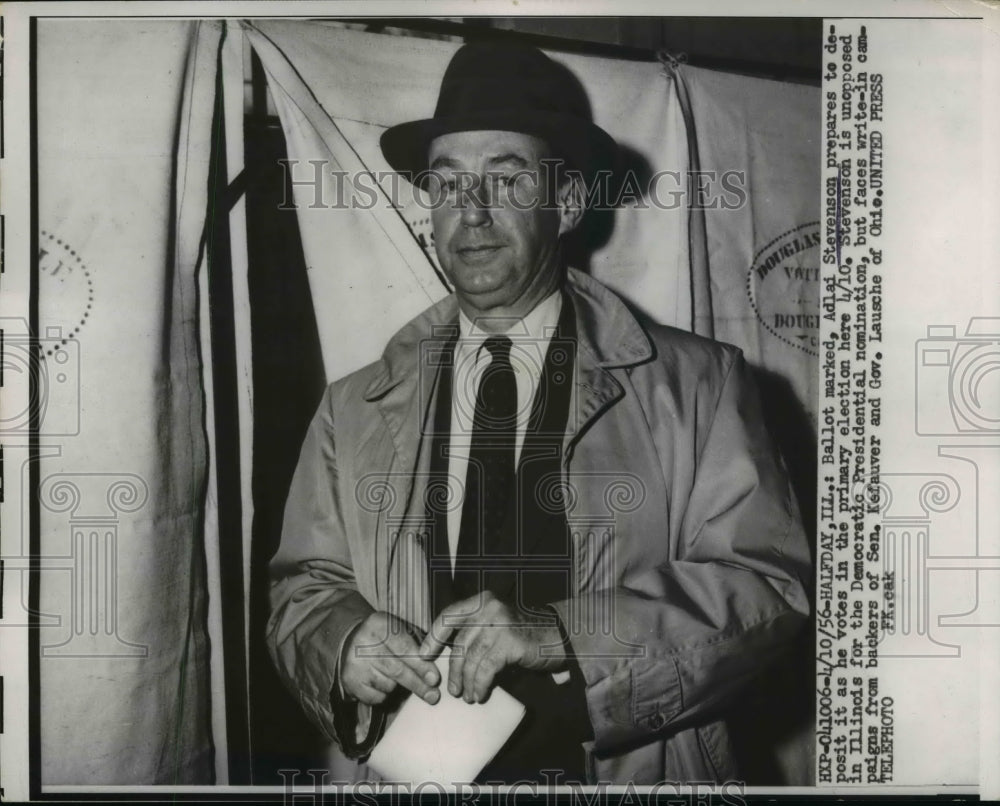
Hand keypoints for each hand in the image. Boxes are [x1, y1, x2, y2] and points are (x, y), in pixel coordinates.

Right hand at [340, 611, 440, 706]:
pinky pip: (376, 696)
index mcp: (380, 623)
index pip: (404, 647)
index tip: (434, 678)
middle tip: (433, 695)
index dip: (421, 665)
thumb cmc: (386, 637)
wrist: (352, 641)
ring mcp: (354, 663)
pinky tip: (384, 683)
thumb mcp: (402, 630)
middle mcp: (363, 642)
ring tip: (401, 680)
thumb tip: (435, 669)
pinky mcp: (349, 681)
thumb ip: (420, 644)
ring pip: (388, 685)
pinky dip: (386, 694)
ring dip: (400, 687)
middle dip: (417, 684)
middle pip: (396, 670)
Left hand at [418, 592, 566, 703]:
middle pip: (459, 643)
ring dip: (467, 682)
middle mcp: (488, 607)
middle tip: (453, 689)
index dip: (433, 637)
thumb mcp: (496, 623)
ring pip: (471, 659)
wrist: (560, 634)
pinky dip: (480, 684)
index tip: (423, 655)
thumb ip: (475, 632)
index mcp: (481, 600)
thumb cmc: (525, 633)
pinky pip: (486, 669)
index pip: (448, 615)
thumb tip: (449, 657)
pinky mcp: (509, 642)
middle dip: (454, 670)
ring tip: (468, 696)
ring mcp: (499, 623)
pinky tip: (480, 694)